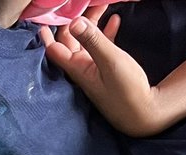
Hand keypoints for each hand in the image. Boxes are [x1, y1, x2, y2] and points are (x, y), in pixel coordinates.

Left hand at [40, 10, 166, 136]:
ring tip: (101, 4)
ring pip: (86, 41)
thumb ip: (93, 41)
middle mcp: (81, 68)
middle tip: (81, 3)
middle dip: (74, 21)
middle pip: (71, 40)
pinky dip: (106, 32)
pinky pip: (101, 47)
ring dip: (92, 23)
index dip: (48, 33)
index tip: (43, 18)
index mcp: (76, 68)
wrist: (142, 112)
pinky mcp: (106, 68)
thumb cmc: (126, 89)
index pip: (55, 48)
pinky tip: (115, 19)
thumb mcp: (110, 61)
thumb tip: (74, 22)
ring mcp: (93, 68)